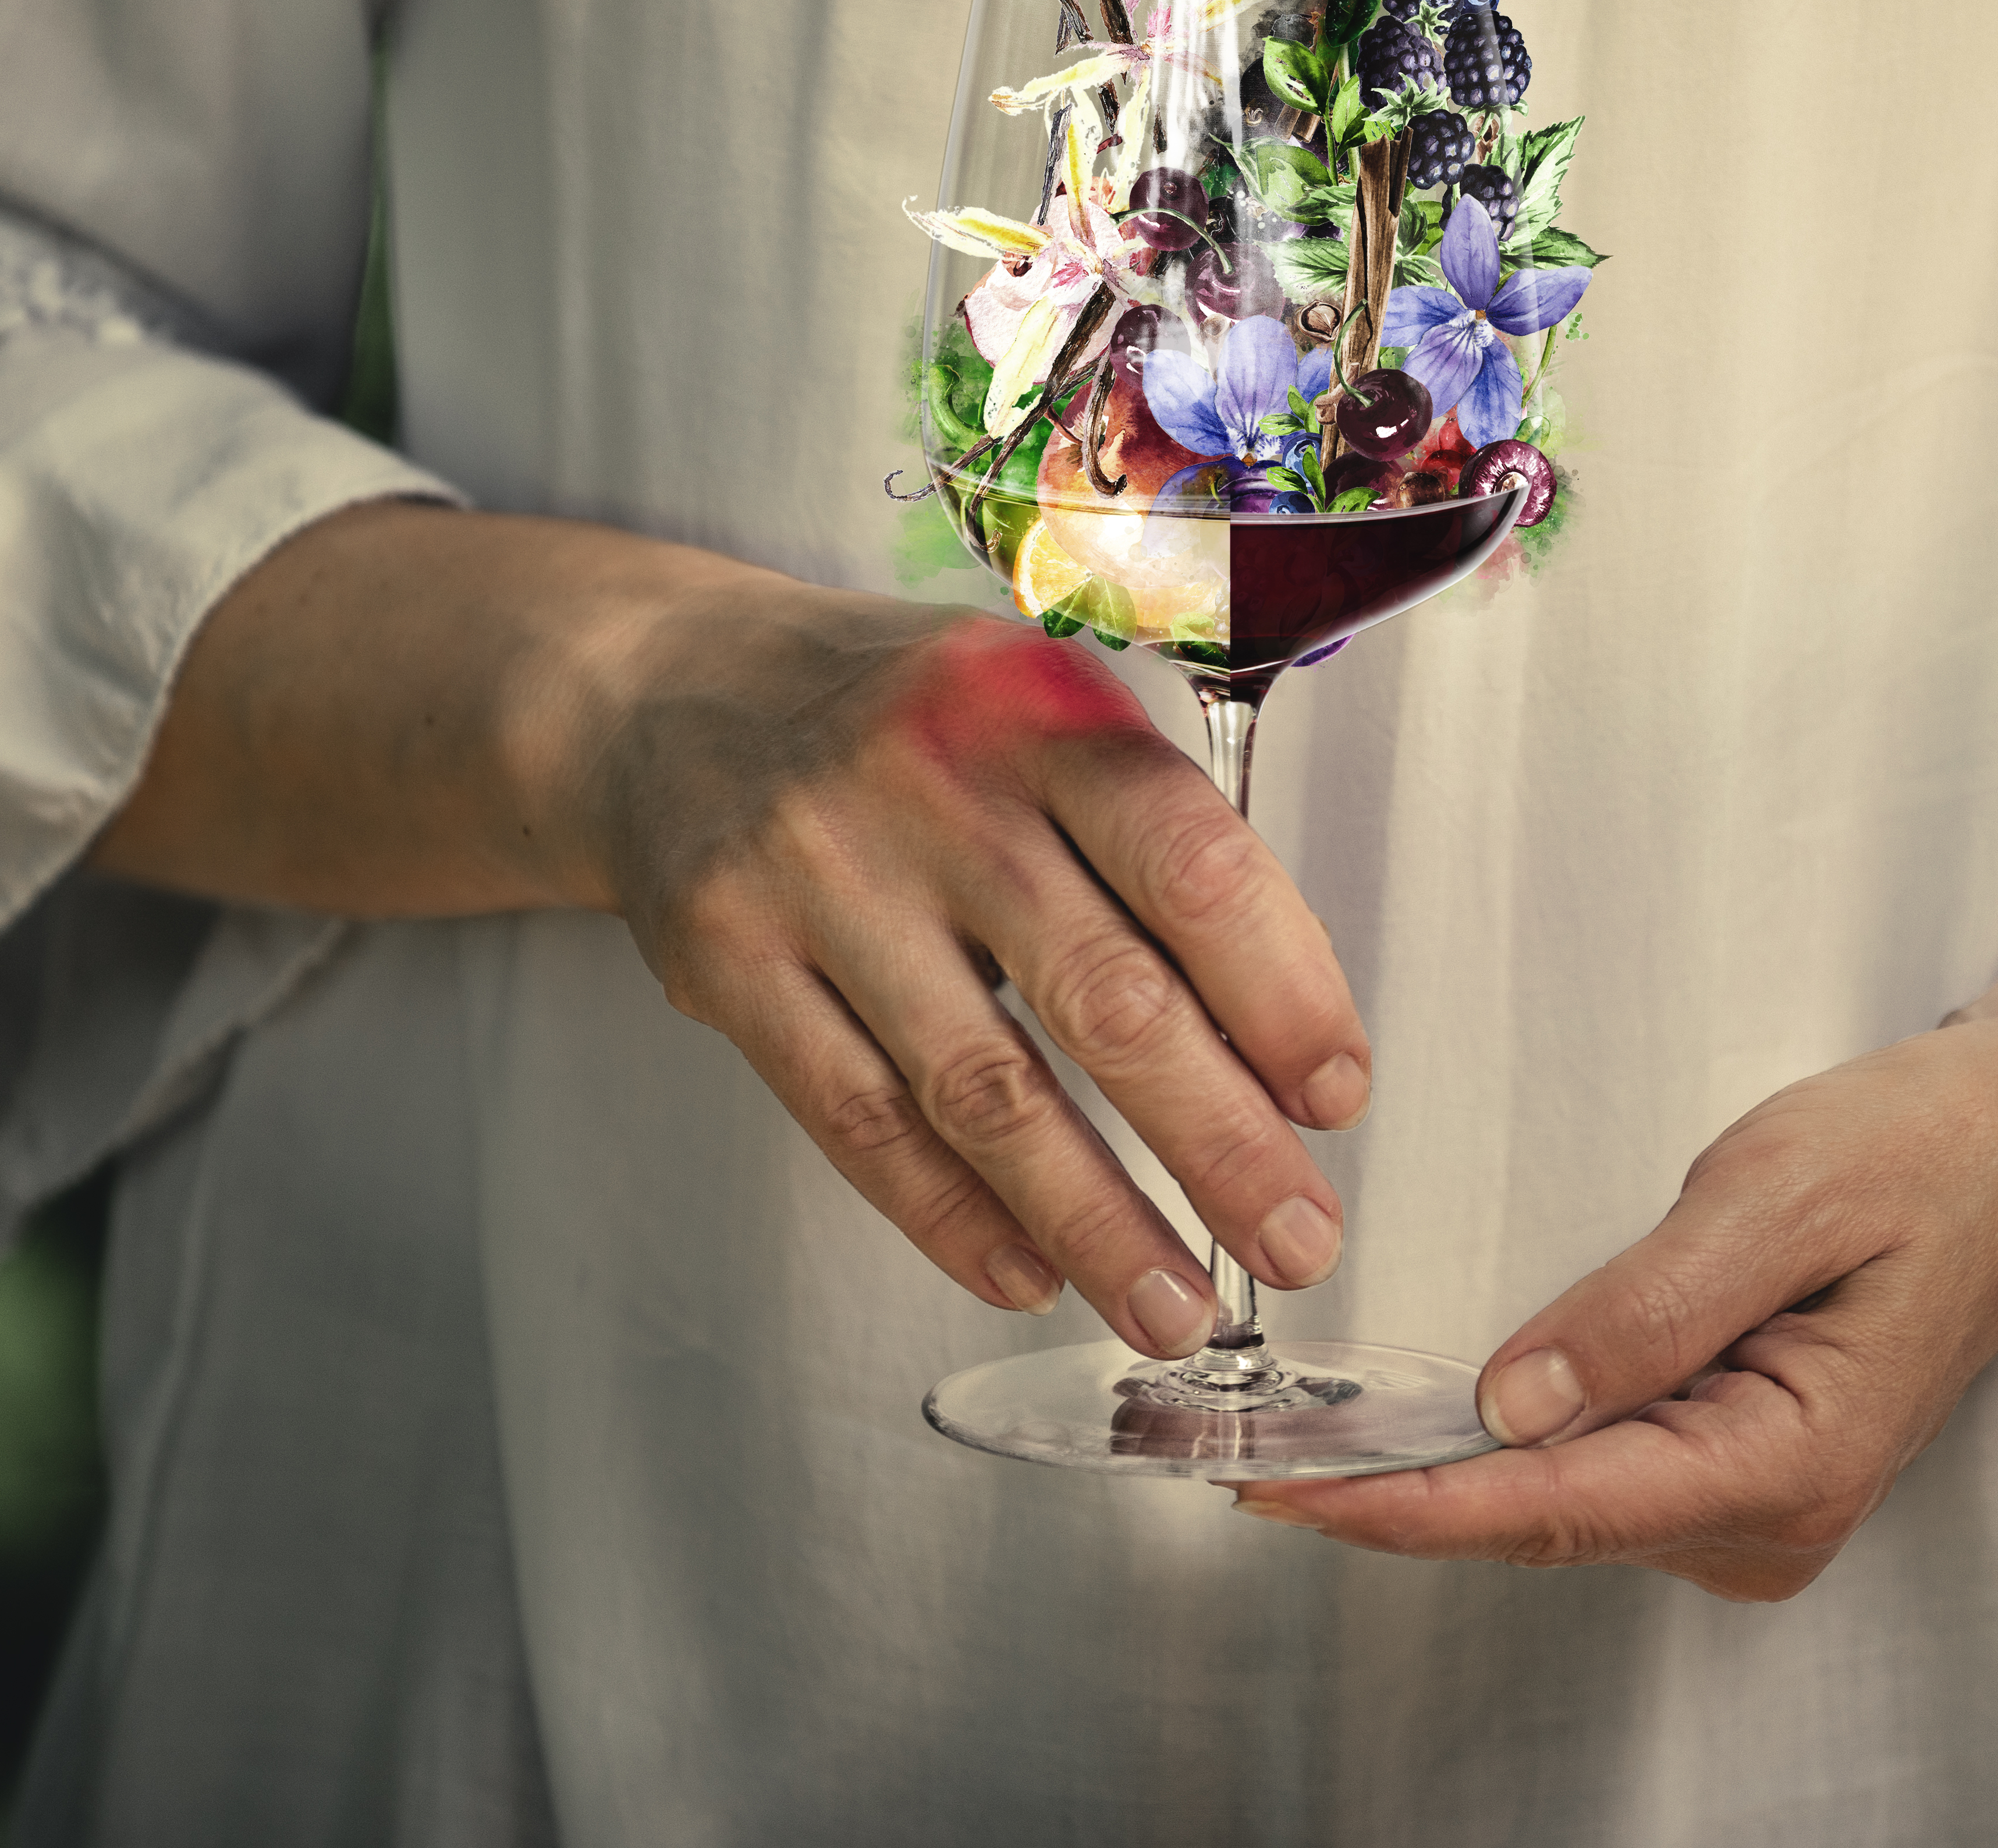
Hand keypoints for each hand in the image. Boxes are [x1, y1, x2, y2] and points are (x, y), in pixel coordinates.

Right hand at [95, 503, 1374, 1361]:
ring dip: (1094, 1217)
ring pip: (981, 1088)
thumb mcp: (1034, 711)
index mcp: (1036, 709)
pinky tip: (1030, 1274)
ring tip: (1174, 1305)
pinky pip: (858, 1121)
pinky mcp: (727, 961)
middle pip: (1103, 993)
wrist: (661, 693)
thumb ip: (1147, 838)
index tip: (1336, 1092)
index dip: (1281, 989)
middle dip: (1217, 1140)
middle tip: (1297, 1238)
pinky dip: (951, 1215)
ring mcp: (815, 876)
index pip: (1191, 861)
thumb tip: (1280, 1031)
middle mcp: (927, 785)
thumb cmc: (900, 722)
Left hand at [1226, 841, 1997, 1597]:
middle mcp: (1768, 1512)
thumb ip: (1649, 1305)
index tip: (1286, 1492)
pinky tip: (1408, 1428)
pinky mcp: (1730, 1466)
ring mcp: (1751, 1503)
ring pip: (1554, 1509)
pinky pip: (1588, 1477)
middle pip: (1541, 1524)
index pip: (1554, 1507)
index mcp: (1788, 1459)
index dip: (1406, 1506)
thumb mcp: (1782, 1193)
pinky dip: (1493, 1458)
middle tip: (1233, 1458)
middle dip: (1390, 1499)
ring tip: (1291, 1443)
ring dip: (1430, 1481)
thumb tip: (1518, 1401)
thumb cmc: (1929, 1149)